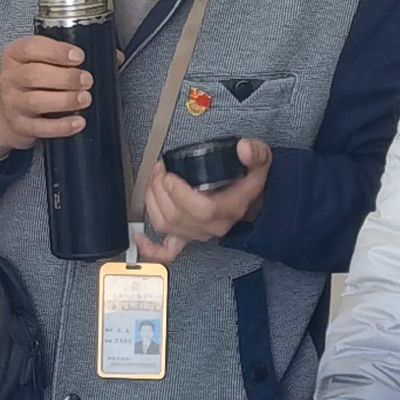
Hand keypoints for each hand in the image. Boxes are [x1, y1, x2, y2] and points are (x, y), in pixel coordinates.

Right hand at [0, 36, 96, 156]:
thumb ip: (71, 56)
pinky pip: (41, 128)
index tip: (79, 56)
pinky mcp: (21, 126)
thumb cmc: (29, 81)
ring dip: (65, 100)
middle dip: (65, 77)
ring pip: (37, 101)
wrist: (1, 113)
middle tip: (87, 80)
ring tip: (85, 99)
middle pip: (34, 75)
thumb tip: (114, 56)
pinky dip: (62, 126)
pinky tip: (79, 122)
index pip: (30, 48)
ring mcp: (14, 104)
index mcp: (15, 55)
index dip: (56, 51)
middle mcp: (11, 78)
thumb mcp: (40, 62)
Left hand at [136, 140, 270, 265]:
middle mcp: (211, 227)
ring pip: (165, 226)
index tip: (170, 176)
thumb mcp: (261, 164)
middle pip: (176, 216)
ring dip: (152, 202)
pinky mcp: (187, 237)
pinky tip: (139, 236)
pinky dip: (150, 246)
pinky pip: (167, 251)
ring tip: (153, 181)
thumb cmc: (250, 184)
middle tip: (159, 170)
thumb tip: (244, 148)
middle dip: (160, 189)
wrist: (252, 204)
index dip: (180, 195)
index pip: (202, 210)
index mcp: (228, 210)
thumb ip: (256, 154)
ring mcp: (196, 234)